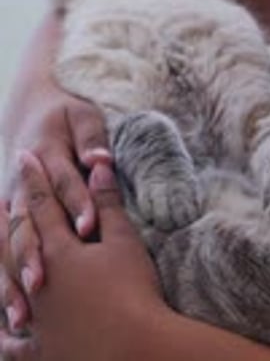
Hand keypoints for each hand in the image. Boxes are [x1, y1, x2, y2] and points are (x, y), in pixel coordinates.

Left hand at [0, 153, 162, 360]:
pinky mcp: (43, 351)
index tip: (25, 157)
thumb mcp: (124, 241)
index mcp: (60, 249)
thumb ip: (107, 202)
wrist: (137, 350)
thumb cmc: (133, 291)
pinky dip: (3, 337)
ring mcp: (38, 318)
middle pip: (16, 241)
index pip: (43, 204)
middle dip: (4, 218)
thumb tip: (98, 164)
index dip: (34, 179)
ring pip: (8, 286)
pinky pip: (13, 346)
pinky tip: (1, 331)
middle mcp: (40, 281)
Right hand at [1, 82, 110, 331]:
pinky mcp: (9, 220)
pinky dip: (4, 286)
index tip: (88, 228)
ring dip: (12, 281)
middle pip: (27, 224)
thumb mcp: (80, 114)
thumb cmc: (62, 114)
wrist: (28, 108)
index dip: (76, 204)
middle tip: (42, 283)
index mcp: (45, 156)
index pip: (64, 184)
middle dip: (33, 255)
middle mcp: (22, 186)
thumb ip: (91, 136)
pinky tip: (12, 319)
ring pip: (7, 248)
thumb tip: (101, 158)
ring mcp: (11, 205)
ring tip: (22, 316)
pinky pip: (1, 257)